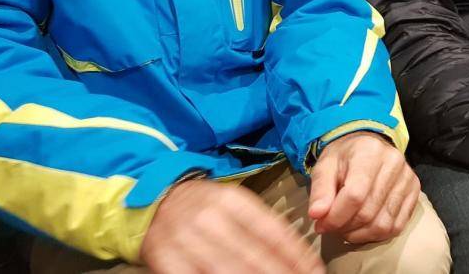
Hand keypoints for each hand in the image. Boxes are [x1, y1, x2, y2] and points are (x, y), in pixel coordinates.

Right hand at [141, 178, 323, 273]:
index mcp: (231, 201)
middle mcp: (210, 220)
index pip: (273, 232)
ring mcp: (187, 242)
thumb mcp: (233, 203)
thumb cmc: (203, 206)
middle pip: (255, 257)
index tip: (315, 272)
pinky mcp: (168, 262)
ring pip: (229, 272)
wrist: (153, 202)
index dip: (297, 256)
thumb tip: (297, 254)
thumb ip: (260, 224)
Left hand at [307, 132, 419, 243]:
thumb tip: (317, 215)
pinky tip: (362, 228)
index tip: (321, 224)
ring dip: (359, 234)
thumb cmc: (344, 157)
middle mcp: (394, 163)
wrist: (368, 146)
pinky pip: (396, 227)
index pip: (354, 195)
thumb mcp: (325, 166)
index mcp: (369, 152)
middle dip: (345, 227)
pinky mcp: (415, 192)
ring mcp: (407, 178)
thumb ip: (320, 190)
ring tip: (346, 228)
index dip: (335, 216)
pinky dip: (376, 235)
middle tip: (331, 227)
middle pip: (368, 212)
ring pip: (383, 224)